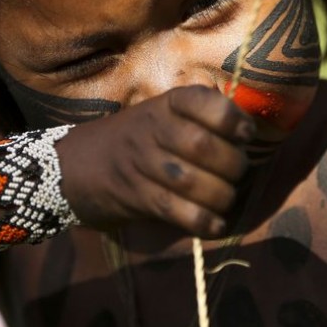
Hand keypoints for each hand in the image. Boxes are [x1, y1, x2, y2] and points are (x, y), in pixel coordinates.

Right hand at [57, 86, 254, 237]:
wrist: (76, 164)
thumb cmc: (137, 138)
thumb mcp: (164, 114)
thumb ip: (201, 117)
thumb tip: (249, 130)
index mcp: (167, 104)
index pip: (202, 101)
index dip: (231, 118)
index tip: (246, 133)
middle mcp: (153, 128)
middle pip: (202, 146)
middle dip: (233, 164)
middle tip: (239, 173)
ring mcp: (141, 162)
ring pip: (191, 181)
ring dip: (221, 195)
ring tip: (227, 198)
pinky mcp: (135, 196)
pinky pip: (174, 211)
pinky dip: (202, 222)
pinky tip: (216, 225)